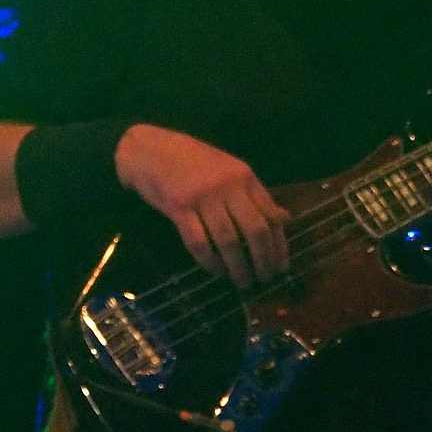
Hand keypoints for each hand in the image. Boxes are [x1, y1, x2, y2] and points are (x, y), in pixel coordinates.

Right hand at [115, 124, 289, 289]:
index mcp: (243, 176)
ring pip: (229, 240)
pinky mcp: (178, 207)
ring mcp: (202, 196)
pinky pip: (199, 242)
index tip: (281, 268)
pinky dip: (210, 261)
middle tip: (264, 280)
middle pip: (254, 230)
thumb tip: (283, 219)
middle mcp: (227, 185)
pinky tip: (215, 271)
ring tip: (242, 283)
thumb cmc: (189, 159)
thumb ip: (252, 193)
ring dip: (238, 267)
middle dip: (263, 260)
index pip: (271, 215)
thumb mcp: (227, 168)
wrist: (147, 148)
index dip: (279, 246)